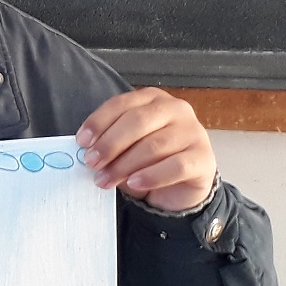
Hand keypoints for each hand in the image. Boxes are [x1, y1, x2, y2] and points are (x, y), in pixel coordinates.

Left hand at [76, 87, 216, 211]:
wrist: (182, 185)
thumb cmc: (150, 161)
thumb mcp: (126, 148)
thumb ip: (110, 145)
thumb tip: (87, 152)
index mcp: (153, 100)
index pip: (122, 104)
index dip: (99, 122)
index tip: (82, 142)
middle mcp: (176, 109)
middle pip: (137, 121)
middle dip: (110, 144)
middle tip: (92, 163)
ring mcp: (193, 132)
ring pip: (154, 145)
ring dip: (124, 165)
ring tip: (106, 180)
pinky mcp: (203, 158)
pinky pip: (175, 166)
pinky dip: (151, 176)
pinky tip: (134, 183)